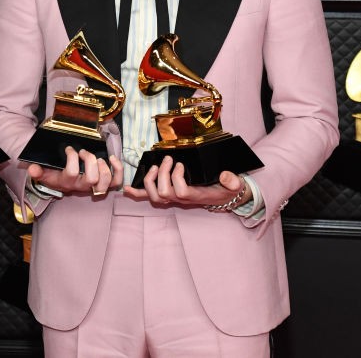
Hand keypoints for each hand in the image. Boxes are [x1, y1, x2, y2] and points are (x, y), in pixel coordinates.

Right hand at [26, 146, 122, 197]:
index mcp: (68, 183)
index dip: (72, 157)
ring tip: (97, 156)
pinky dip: (118, 170)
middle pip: (92, 179)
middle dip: (90, 161)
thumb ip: (37, 171)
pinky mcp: (104, 184)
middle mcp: (82, 187)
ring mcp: (94, 186)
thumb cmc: (55, 175)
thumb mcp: (44, 173)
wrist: (63, 184)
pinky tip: (112, 159)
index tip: (69, 148)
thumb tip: (32, 168)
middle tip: (83, 152)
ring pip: (105, 182)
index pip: (72, 173)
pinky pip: (116, 182)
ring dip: (103, 166)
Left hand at [123, 156, 249, 208]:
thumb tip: (227, 176)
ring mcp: (172, 198)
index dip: (177, 178)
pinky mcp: (167, 194)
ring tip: (156, 165)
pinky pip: (149, 197)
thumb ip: (233, 181)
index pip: (181, 192)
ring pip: (154, 196)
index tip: (181, 164)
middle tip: (168, 160)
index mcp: (196, 196)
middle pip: (163, 194)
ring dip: (151, 179)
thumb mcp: (234, 184)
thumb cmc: (225, 189)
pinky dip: (136, 194)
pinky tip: (126, 189)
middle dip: (162, 175)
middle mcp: (181, 199)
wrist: (222, 196)